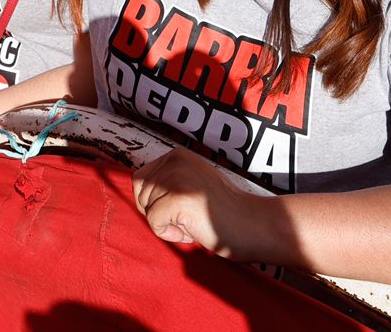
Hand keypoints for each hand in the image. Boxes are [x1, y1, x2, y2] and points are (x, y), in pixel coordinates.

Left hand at [130, 148, 265, 259]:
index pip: (140, 180)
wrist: (254, 225)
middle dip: (158, 213)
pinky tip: (193, 230)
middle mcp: (174, 160)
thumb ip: (167, 183)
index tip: (182, 207)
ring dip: (166, 224)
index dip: (154, 201)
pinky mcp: (178, 199)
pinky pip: (154, 223)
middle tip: (190, 217)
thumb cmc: (223, 213)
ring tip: (194, 222)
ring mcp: (176, 178)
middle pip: (139, 194)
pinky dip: (170, 234)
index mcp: (176, 155)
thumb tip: (137, 194)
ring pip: (146, 210)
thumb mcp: (191, 184)